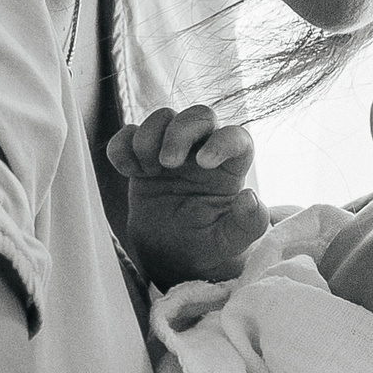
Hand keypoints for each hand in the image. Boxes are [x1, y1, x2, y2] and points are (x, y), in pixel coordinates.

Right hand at [105, 104, 268, 287]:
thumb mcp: (230, 242)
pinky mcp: (142, 159)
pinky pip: (128, 135)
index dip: (223, 141)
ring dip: (149, 136)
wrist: (171, 256)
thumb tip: (249, 198)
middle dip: (180, 131)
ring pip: (163, 117)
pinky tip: (128, 171)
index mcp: (229, 169)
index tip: (204, 163)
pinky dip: (122, 146)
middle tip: (166, 163)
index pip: (236, 137)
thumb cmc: (206, 246)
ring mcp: (171, 151)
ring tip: (147, 170)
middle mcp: (202, 151)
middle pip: (198, 116)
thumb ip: (247, 225)